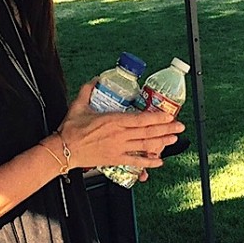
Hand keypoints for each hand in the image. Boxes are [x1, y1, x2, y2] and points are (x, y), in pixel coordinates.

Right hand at [57, 81, 184, 172]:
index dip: (157, 117)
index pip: (141, 118)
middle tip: (179, 126)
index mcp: (114, 120)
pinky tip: (159, 162)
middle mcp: (120, 135)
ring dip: (162, 142)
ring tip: (174, 139)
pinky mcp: (116, 159)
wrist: (63, 150)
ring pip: (146, 145)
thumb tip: (96, 79)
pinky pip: (136, 162)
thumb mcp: (79, 104)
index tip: (169, 115)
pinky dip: (149, 163)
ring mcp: (119, 148)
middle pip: (148, 132)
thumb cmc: (71, 130)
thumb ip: (88, 89)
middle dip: (166, 129)